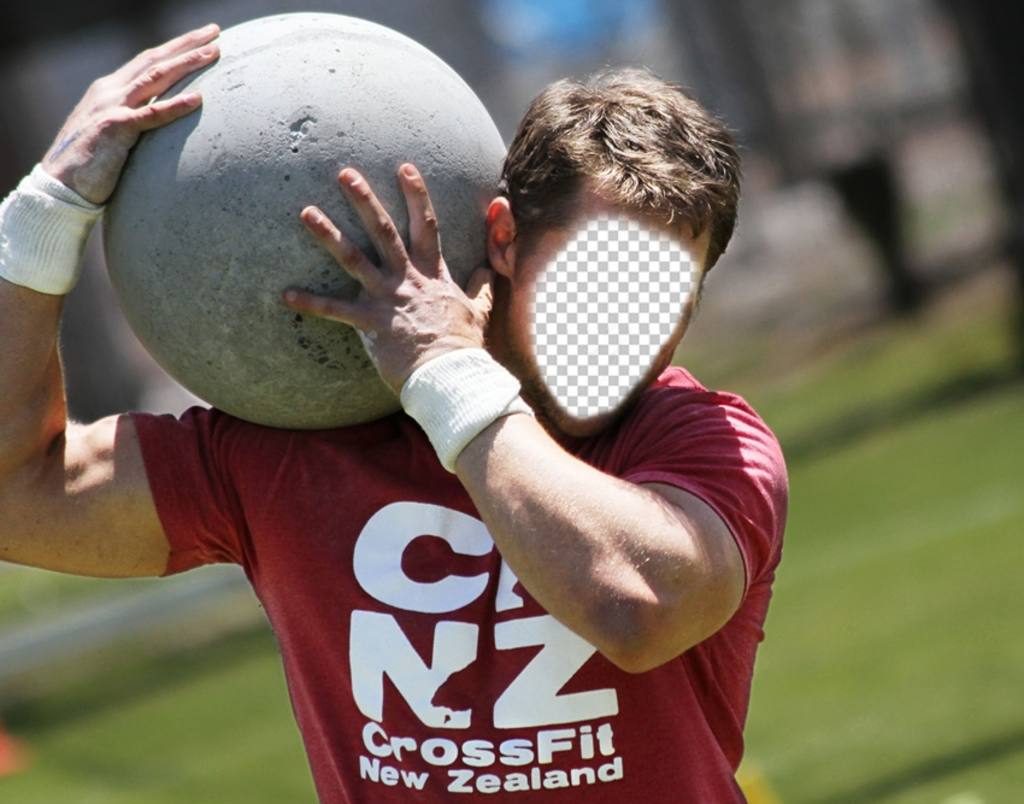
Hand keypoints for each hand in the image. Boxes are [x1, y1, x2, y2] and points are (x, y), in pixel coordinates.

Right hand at [41, 23, 220, 203]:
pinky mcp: (115, 130)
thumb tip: (161, 119)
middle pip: (154, 60)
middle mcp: (110, 91)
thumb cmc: (90, 165)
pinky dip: (176, 106)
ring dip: (186, 63)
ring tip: (214, 53)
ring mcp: (111, 108)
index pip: (147, 61)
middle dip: (186, 44)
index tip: (202, 39)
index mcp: (110, 90)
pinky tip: (199, 98)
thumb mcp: (113, 133)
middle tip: (215, 32)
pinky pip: (151, 115)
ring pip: (155, 78)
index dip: (175, 48)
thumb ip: (134, 119)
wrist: (59, 186)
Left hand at [282, 164, 495, 395]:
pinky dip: (311, 303)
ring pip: (353, 258)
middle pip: (383, 230)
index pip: (425, 225)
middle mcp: (406, 278)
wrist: (451, 373)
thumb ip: (481, 287)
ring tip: (306, 212)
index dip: (416, 194)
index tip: (404, 167)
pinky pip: (335, 310)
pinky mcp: (370, 323)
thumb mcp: (478, 310)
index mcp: (431, 274)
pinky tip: (287, 294)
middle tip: (345, 173)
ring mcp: (386, 298)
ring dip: (329, 234)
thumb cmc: (463, 345)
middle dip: (364, 200)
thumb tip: (487, 272)